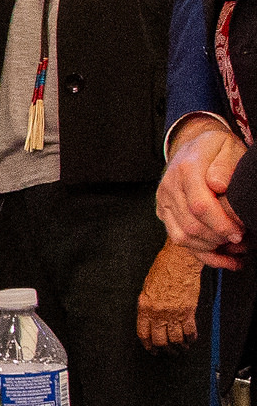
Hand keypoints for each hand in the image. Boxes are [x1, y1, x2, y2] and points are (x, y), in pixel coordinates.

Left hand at [136, 242, 203, 351]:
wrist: (179, 262)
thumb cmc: (162, 270)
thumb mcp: (147, 288)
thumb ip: (148, 305)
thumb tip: (149, 318)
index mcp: (144, 306)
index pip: (144, 333)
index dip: (148, 345)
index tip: (152, 350)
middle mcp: (158, 312)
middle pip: (160, 340)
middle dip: (164, 350)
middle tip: (167, 353)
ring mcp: (174, 313)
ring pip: (175, 339)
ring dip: (178, 347)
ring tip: (180, 350)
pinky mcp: (188, 311)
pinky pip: (190, 331)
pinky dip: (191, 338)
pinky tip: (190, 340)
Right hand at [157, 118, 247, 267]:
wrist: (191, 146)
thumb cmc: (215, 149)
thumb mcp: (226, 147)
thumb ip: (224, 165)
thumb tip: (218, 185)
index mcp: (186, 169)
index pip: (199, 206)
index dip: (221, 224)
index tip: (240, 232)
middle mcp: (169, 186)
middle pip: (191, 225)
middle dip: (219, 238)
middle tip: (241, 239)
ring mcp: (164, 200)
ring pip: (182, 237)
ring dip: (211, 248)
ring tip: (234, 248)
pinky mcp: (163, 212)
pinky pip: (178, 239)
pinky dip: (203, 254)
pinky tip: (226, 259)